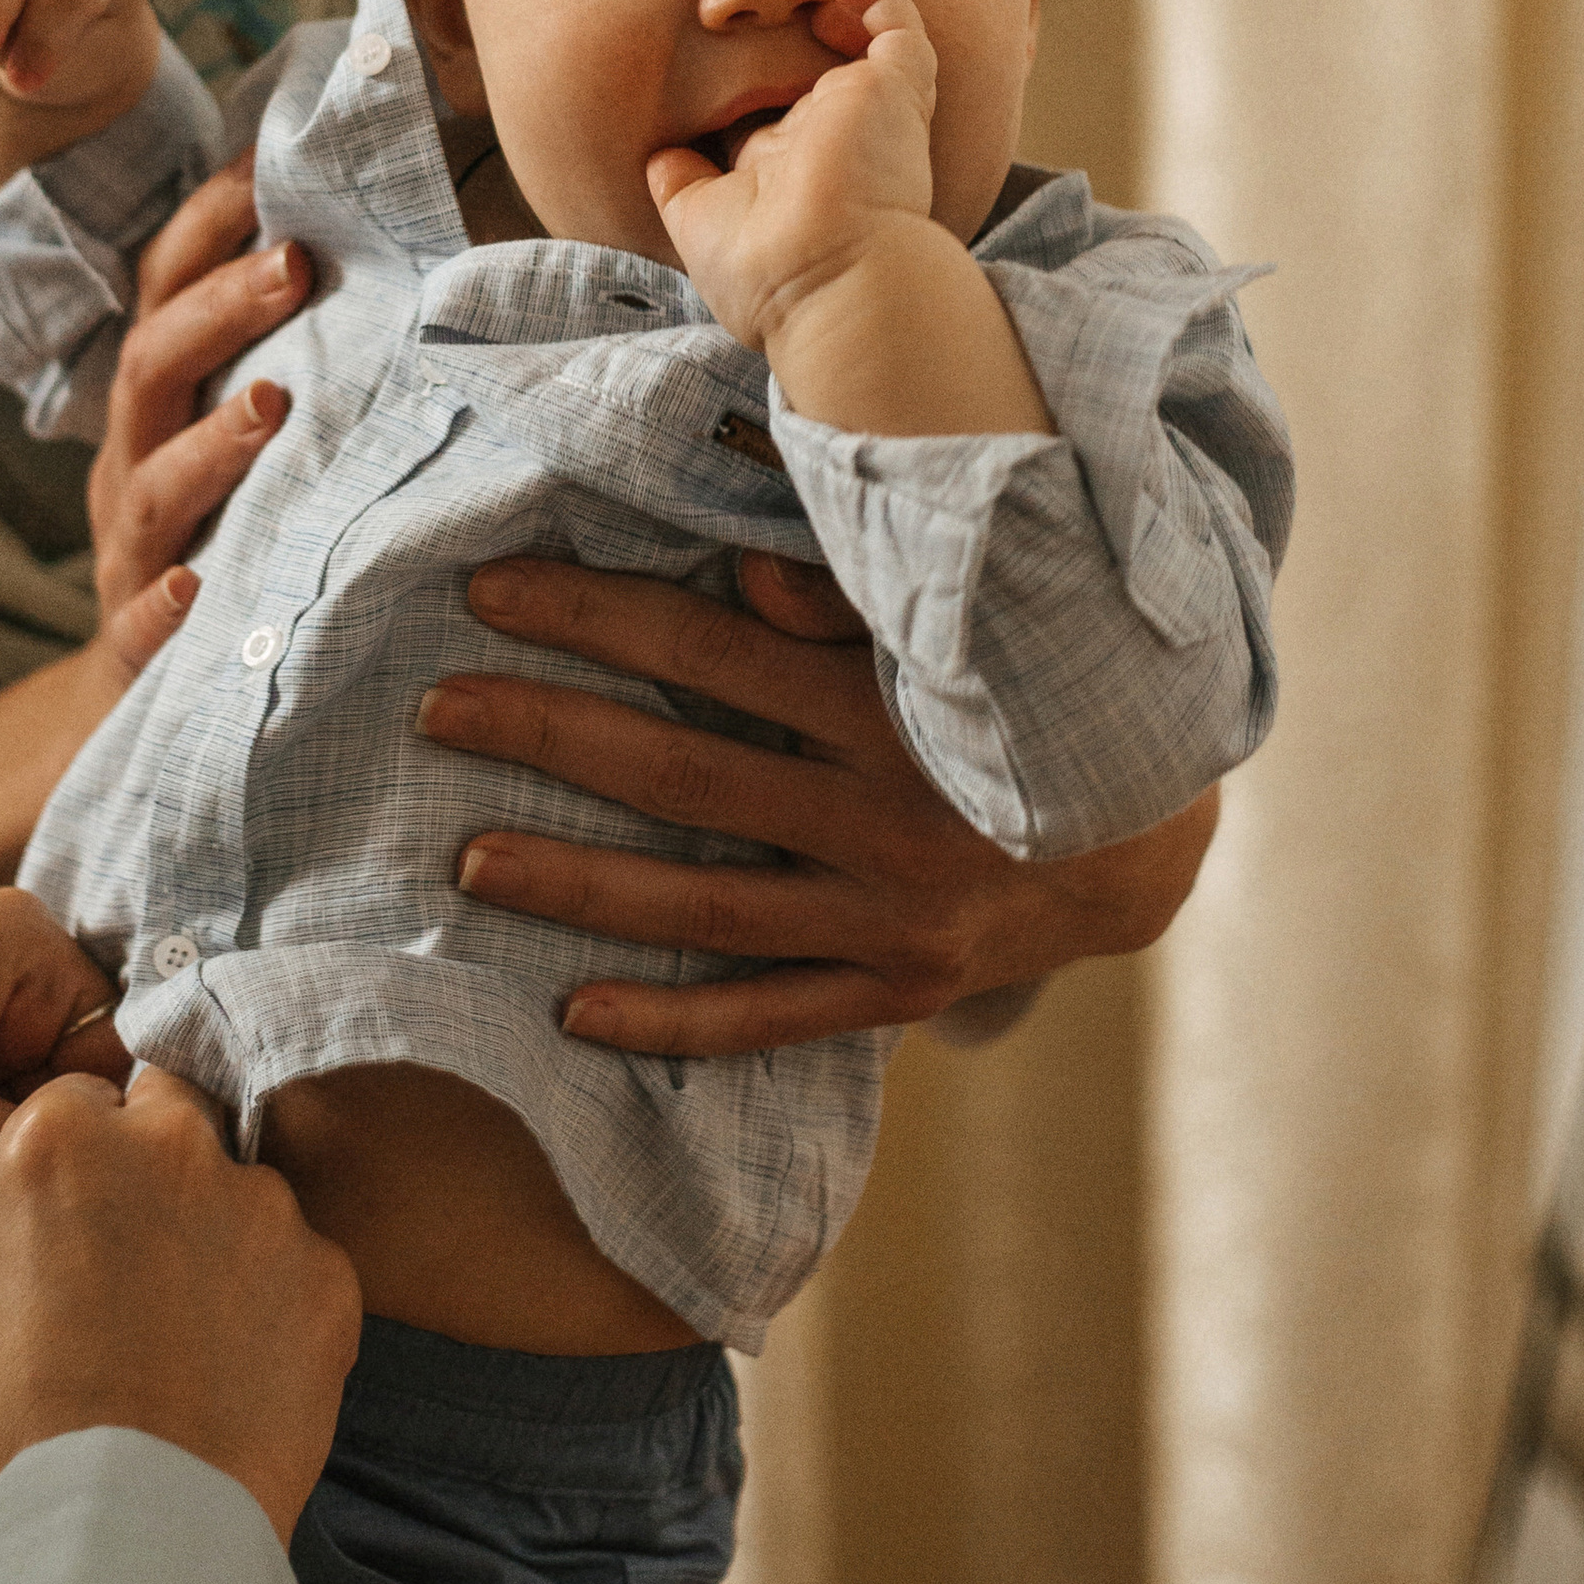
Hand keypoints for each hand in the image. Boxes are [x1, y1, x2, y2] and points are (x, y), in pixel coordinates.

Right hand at [0, 1068, 361, 1532]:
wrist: (135, 1530)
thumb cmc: (40, 1429)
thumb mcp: (2, 1294)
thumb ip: (59, 1215)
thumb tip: (95, 1211)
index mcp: (63, 1139)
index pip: (87, 1101)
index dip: (90, 1162)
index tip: (92, 1216)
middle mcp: (169, 1142)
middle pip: (178, 1106)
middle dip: (168, 1158)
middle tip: (154, 1255)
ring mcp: (261, 1200)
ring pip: (250, 1193)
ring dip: (232, 1242)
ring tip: (202, 1347)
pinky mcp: (329, 1267)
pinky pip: (304, 1267)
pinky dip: (284, 1308)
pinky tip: (250, 1378)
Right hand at [87, 151, 310, 669]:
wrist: (159, 696)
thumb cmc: (231, 535)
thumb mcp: (252, 440)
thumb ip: (300, 356)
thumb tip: (401, 250)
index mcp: (159, 403)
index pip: (165, 291)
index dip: (207, 224)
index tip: (269, 165)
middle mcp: (134, 463)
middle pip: (151, 367)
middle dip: (219, 310)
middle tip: (296, 263)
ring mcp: (131, 555)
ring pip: (151, 490)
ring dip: (208, 447)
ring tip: (272, 409)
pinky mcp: (136, 649)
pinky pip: (142, 624)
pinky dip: (165, 606)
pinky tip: (197, 590)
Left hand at [418, 554, 1218, 1051]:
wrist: (1150, 838)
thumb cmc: (1023, 698)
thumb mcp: (955, 628)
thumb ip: (845, 592)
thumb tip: (733, 563)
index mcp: (890, 703)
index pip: (709, 646)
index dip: (593, 614)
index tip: (490, 589)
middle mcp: (884, 815)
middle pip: (679, 772)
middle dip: (546, 734)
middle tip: (433, 708)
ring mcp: (888, 917)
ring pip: (702, 905)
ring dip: (577, 885)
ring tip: (467, 864)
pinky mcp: (894, 992)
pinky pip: (764, 1016)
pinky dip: (670, 1021)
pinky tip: (573, 1014)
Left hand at [647, 0, 931, 347]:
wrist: (828, 279)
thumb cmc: (765, 270)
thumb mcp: (698, 224)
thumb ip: (679, 184)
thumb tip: (659, 157)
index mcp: (790, 173)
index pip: (775, 120)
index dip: (749, 91)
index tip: (709, 67)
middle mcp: (834, 141)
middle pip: (819, 78)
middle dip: (796, 46)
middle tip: (762, 16)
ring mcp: (870, 114)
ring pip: (868, 48)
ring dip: (838, 13)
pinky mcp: (899, 90)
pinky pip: (901, 27)